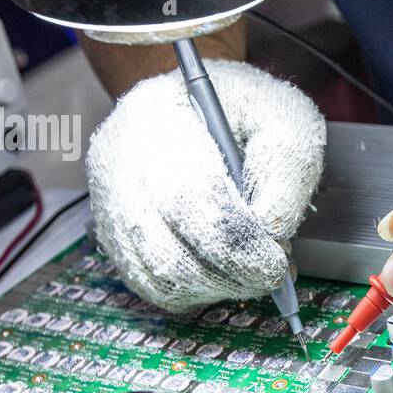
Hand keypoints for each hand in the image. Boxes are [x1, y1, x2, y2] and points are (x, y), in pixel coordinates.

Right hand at [85, 59, 324, 312]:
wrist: (201, 102)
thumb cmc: (248, 109)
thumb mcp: (286, 122)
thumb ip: (285, 176)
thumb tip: (270, 237)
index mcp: (156, 113)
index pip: (187, 196)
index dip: (234, 243)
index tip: (274, 264)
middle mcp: (117, 157)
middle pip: (162, 245)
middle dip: (225, 275)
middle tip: (268, 277)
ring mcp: (106, 196)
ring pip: (151, 273)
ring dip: (210, 287)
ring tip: (249, 273)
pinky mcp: (110, 228)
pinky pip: (145, 280)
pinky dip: (189, 290)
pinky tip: (223, 275)